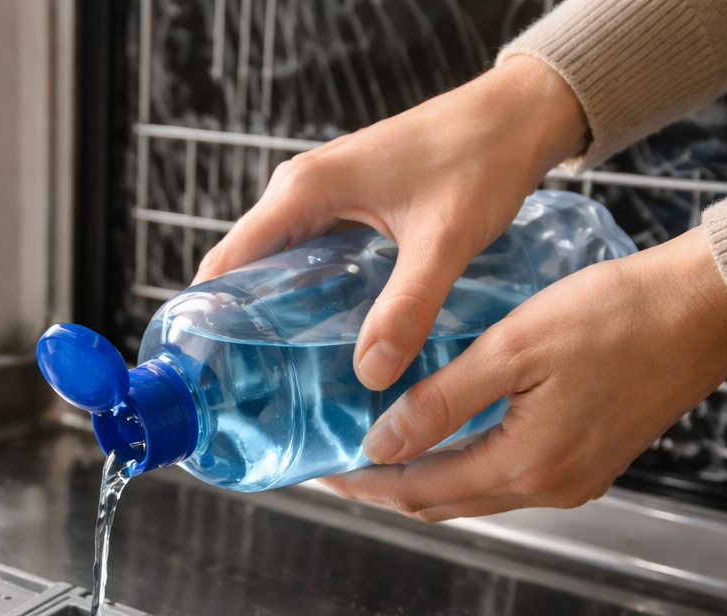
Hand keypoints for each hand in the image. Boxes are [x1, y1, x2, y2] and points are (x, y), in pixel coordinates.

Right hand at [193, 56, 588, 389]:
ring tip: (280, 376)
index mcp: (304, 190)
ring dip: (273, 314)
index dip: (207, 318)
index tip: (208, 372)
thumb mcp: (445, 240)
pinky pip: (306, 258)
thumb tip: (371, 371)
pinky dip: (305, 295)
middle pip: (243, 269)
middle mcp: (300, 190)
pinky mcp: (345, 205)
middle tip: (250, 391)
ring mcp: (321, 197)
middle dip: (239, 327)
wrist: (519, 114)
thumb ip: (408, 306)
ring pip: (276, 265)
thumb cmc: (483, 157)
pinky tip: (326, 337)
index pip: (225, 263)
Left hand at [320, 226, 726, 519]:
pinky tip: (444, 435)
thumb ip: (442, 401)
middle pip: (444, 503)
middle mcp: (552, 487)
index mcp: (528, 465)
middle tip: (340, 463)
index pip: (419, 493)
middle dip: (387, 487)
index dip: (365, 485)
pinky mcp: (590, 461)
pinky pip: (509, 476)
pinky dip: (466, 462)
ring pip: (476, 492)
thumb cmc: (619, 315)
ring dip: (426, 476)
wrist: (705, 309)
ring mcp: (575, 479)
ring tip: (379, 448)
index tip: (324, 472)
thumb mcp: (513, 348)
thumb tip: (382, 443)